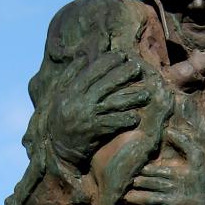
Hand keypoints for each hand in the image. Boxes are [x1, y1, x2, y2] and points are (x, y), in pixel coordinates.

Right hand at [48, 51, 150, 167]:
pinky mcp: (93, 132)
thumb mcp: (60, 95)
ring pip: (112, 104)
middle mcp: (79, 102)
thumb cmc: (61, 119)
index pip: (91, 71)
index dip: (107, 62)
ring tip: (145, 94)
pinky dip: (124, 120)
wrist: (58, 149)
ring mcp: (87, 117)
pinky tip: (135, 118)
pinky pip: (112, 124)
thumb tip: (83, 56)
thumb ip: (70, 75)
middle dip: (122, 74)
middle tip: (137, 67)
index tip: (121, 55)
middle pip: (104, 84)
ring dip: (130, 98)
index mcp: (71, 91)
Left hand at [125, 125, 204, 204]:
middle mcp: (168, 186)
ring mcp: (167, 201)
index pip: (148, 170)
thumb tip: (168, 130)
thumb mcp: (198, 157)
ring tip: (120, 195)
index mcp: (173, 172)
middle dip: (130, 183)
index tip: (130, 170)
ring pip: (142, 198)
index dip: (137, 170)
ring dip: (129, 197)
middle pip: (142, 183)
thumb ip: (184, 142)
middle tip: (119, 182)